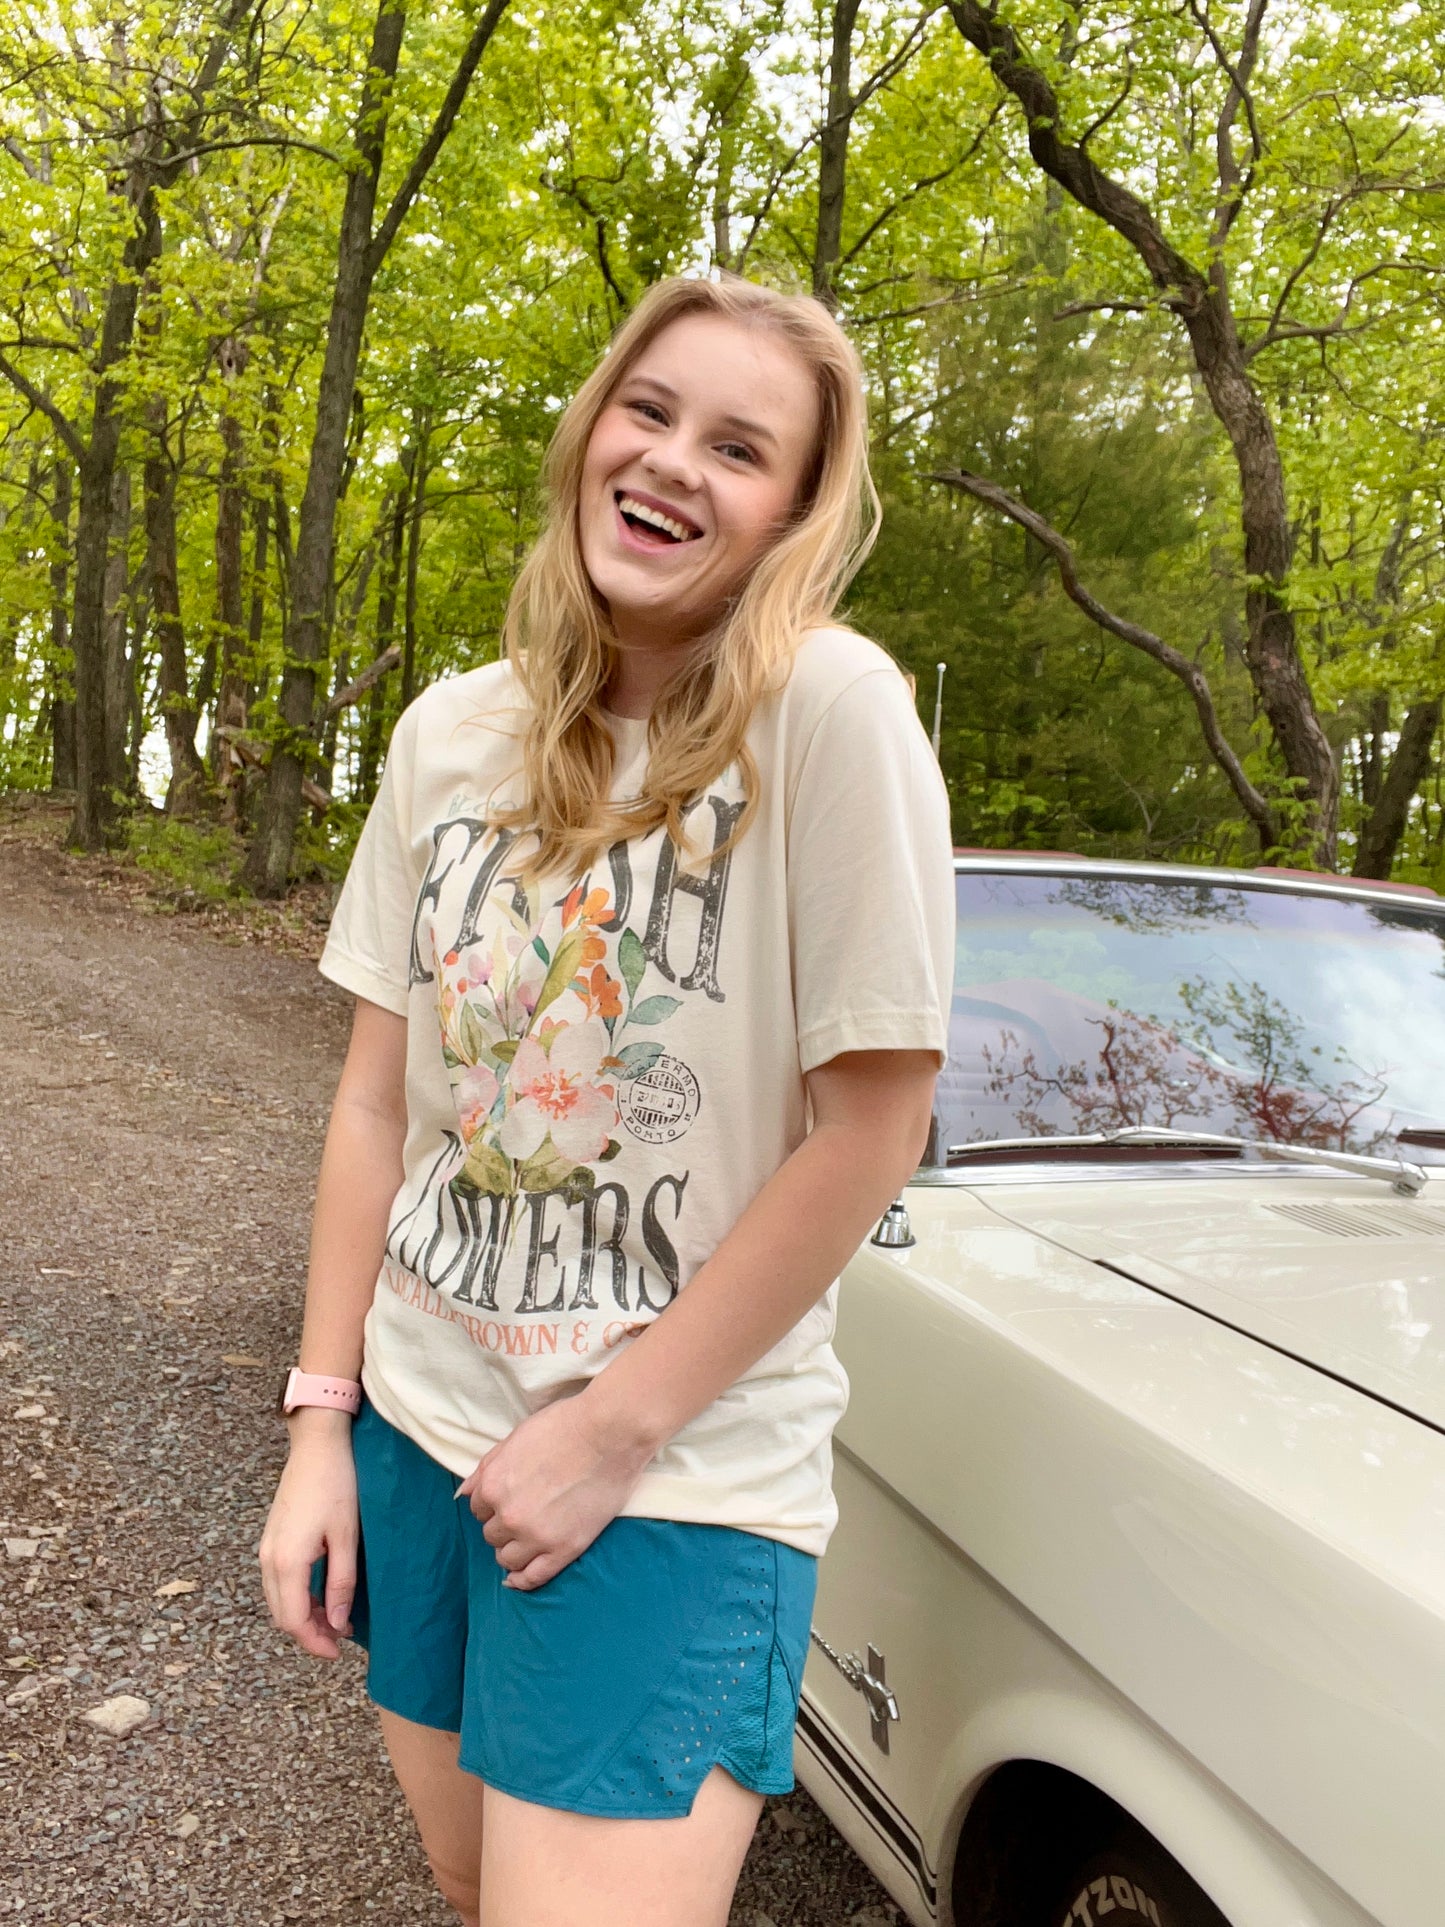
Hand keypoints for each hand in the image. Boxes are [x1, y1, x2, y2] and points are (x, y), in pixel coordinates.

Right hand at [258, 1413, 357, 1658]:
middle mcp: (268, 1559)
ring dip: (303, 1615)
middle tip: (341, 1638)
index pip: (294, 1621)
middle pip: (282, 1615)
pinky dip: (297, 1596)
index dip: (315, 1643)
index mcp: (287, 1562)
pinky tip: (322, 1593)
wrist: (317, 1445)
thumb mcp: (346, 1537)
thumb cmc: (338, 1485)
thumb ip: (341, 1583)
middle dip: (309, 1633)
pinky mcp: (271, 1539)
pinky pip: (278, 1581)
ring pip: (278, 1599)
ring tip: (336, 1618)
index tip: (339, 1653)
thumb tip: (339, 1625)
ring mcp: (266, 1548)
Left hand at [456, 1393, 652, 1592]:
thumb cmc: (565, 1426)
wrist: (609, 1433)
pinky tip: (519, 1578)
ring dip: (513, 1549)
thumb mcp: (514, 1438)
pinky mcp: (564, 1549)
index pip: (478, 1509)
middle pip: (492, 1534)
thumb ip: (486, 1469)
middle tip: (525, 1513)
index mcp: (493, 1486)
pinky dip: (522, 1581)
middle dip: (503, 1525)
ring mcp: (536, 1536)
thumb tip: (462, 1494)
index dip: (493, 1505)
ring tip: (528, 1539)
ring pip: (507, 1558)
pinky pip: (533, 1577)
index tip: (509, 1501)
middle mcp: (509, 1515)